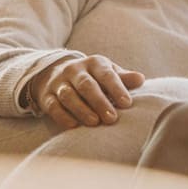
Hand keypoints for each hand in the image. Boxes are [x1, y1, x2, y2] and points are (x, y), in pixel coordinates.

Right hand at [29, 56, 145, 130]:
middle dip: (99, 102)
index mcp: (94, 63)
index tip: (127, 104)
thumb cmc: (92, 77)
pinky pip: (53, 106)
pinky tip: (73, 126)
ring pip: (69, 95)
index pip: (106, 74)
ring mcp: (59, 82)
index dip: (117, 88)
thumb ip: (123, 78)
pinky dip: (62, 116)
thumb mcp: (108, 73)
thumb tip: (141, 79)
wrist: (56, 74)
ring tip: (94, 123)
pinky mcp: (46, 96)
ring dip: (81, 109)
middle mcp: (75, 70)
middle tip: (112, 118)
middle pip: (86, 85)